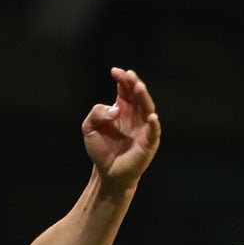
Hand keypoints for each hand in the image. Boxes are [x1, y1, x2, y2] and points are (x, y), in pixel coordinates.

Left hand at [83, 68, 159, 192]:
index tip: (115, 71)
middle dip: (134, 84)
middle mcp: (136, 115)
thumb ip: (96, 113)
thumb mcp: (89, 128)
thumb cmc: (100, 149)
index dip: (122, 79)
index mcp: (123, 108)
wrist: (106, 172)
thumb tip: (115, 110)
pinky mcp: (148, 143)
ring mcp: (144, 128)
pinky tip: (152, 117)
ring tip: (138, 87)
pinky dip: (154, 125)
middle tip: (129, 76)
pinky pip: (153, 132)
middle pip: (138, 95)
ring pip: (147, 109)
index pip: (125, 89)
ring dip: (144, 97)